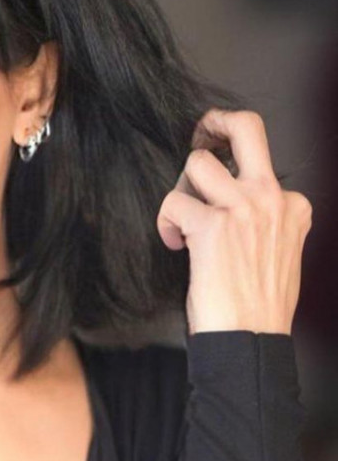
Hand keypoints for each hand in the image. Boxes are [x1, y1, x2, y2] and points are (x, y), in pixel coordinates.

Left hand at [156, 109, 312, 335]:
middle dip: (215, 121)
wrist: (252, 339)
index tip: (213, 184)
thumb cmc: (258, 304)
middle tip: (198, 133)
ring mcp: (244, 208)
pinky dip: (166, 222)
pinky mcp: (213, 225)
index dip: (229, 173)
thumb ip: (263, 220)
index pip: (261, 163)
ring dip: (180, 188)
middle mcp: (272, 199)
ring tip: (182, 219)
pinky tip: (177, 244)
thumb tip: (229, 204)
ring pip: (197, 162)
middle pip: (247, 127)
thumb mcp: (279, 251)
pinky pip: (173, 202)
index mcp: (293, 206)